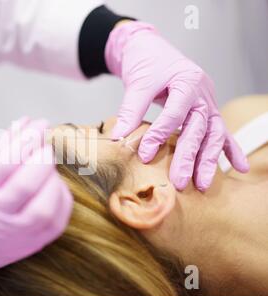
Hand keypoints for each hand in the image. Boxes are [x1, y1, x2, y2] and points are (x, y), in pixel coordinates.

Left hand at [105, 21, 248, 190]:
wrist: (151, 49)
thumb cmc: (147, 62)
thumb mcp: (138, 82)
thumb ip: (130, 110)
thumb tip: (119, 138)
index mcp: (188, 81)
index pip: (175, 114)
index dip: (160, 136)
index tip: (145, 155)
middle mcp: (203, 93)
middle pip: (199, 129)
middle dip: (190, 157)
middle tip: (180, 181)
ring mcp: (208, 103)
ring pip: (213, 134)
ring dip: (209, 160)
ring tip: (204, 184)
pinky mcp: (206, 110)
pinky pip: (221, 131)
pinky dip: (230, 150)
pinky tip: (239, 168)